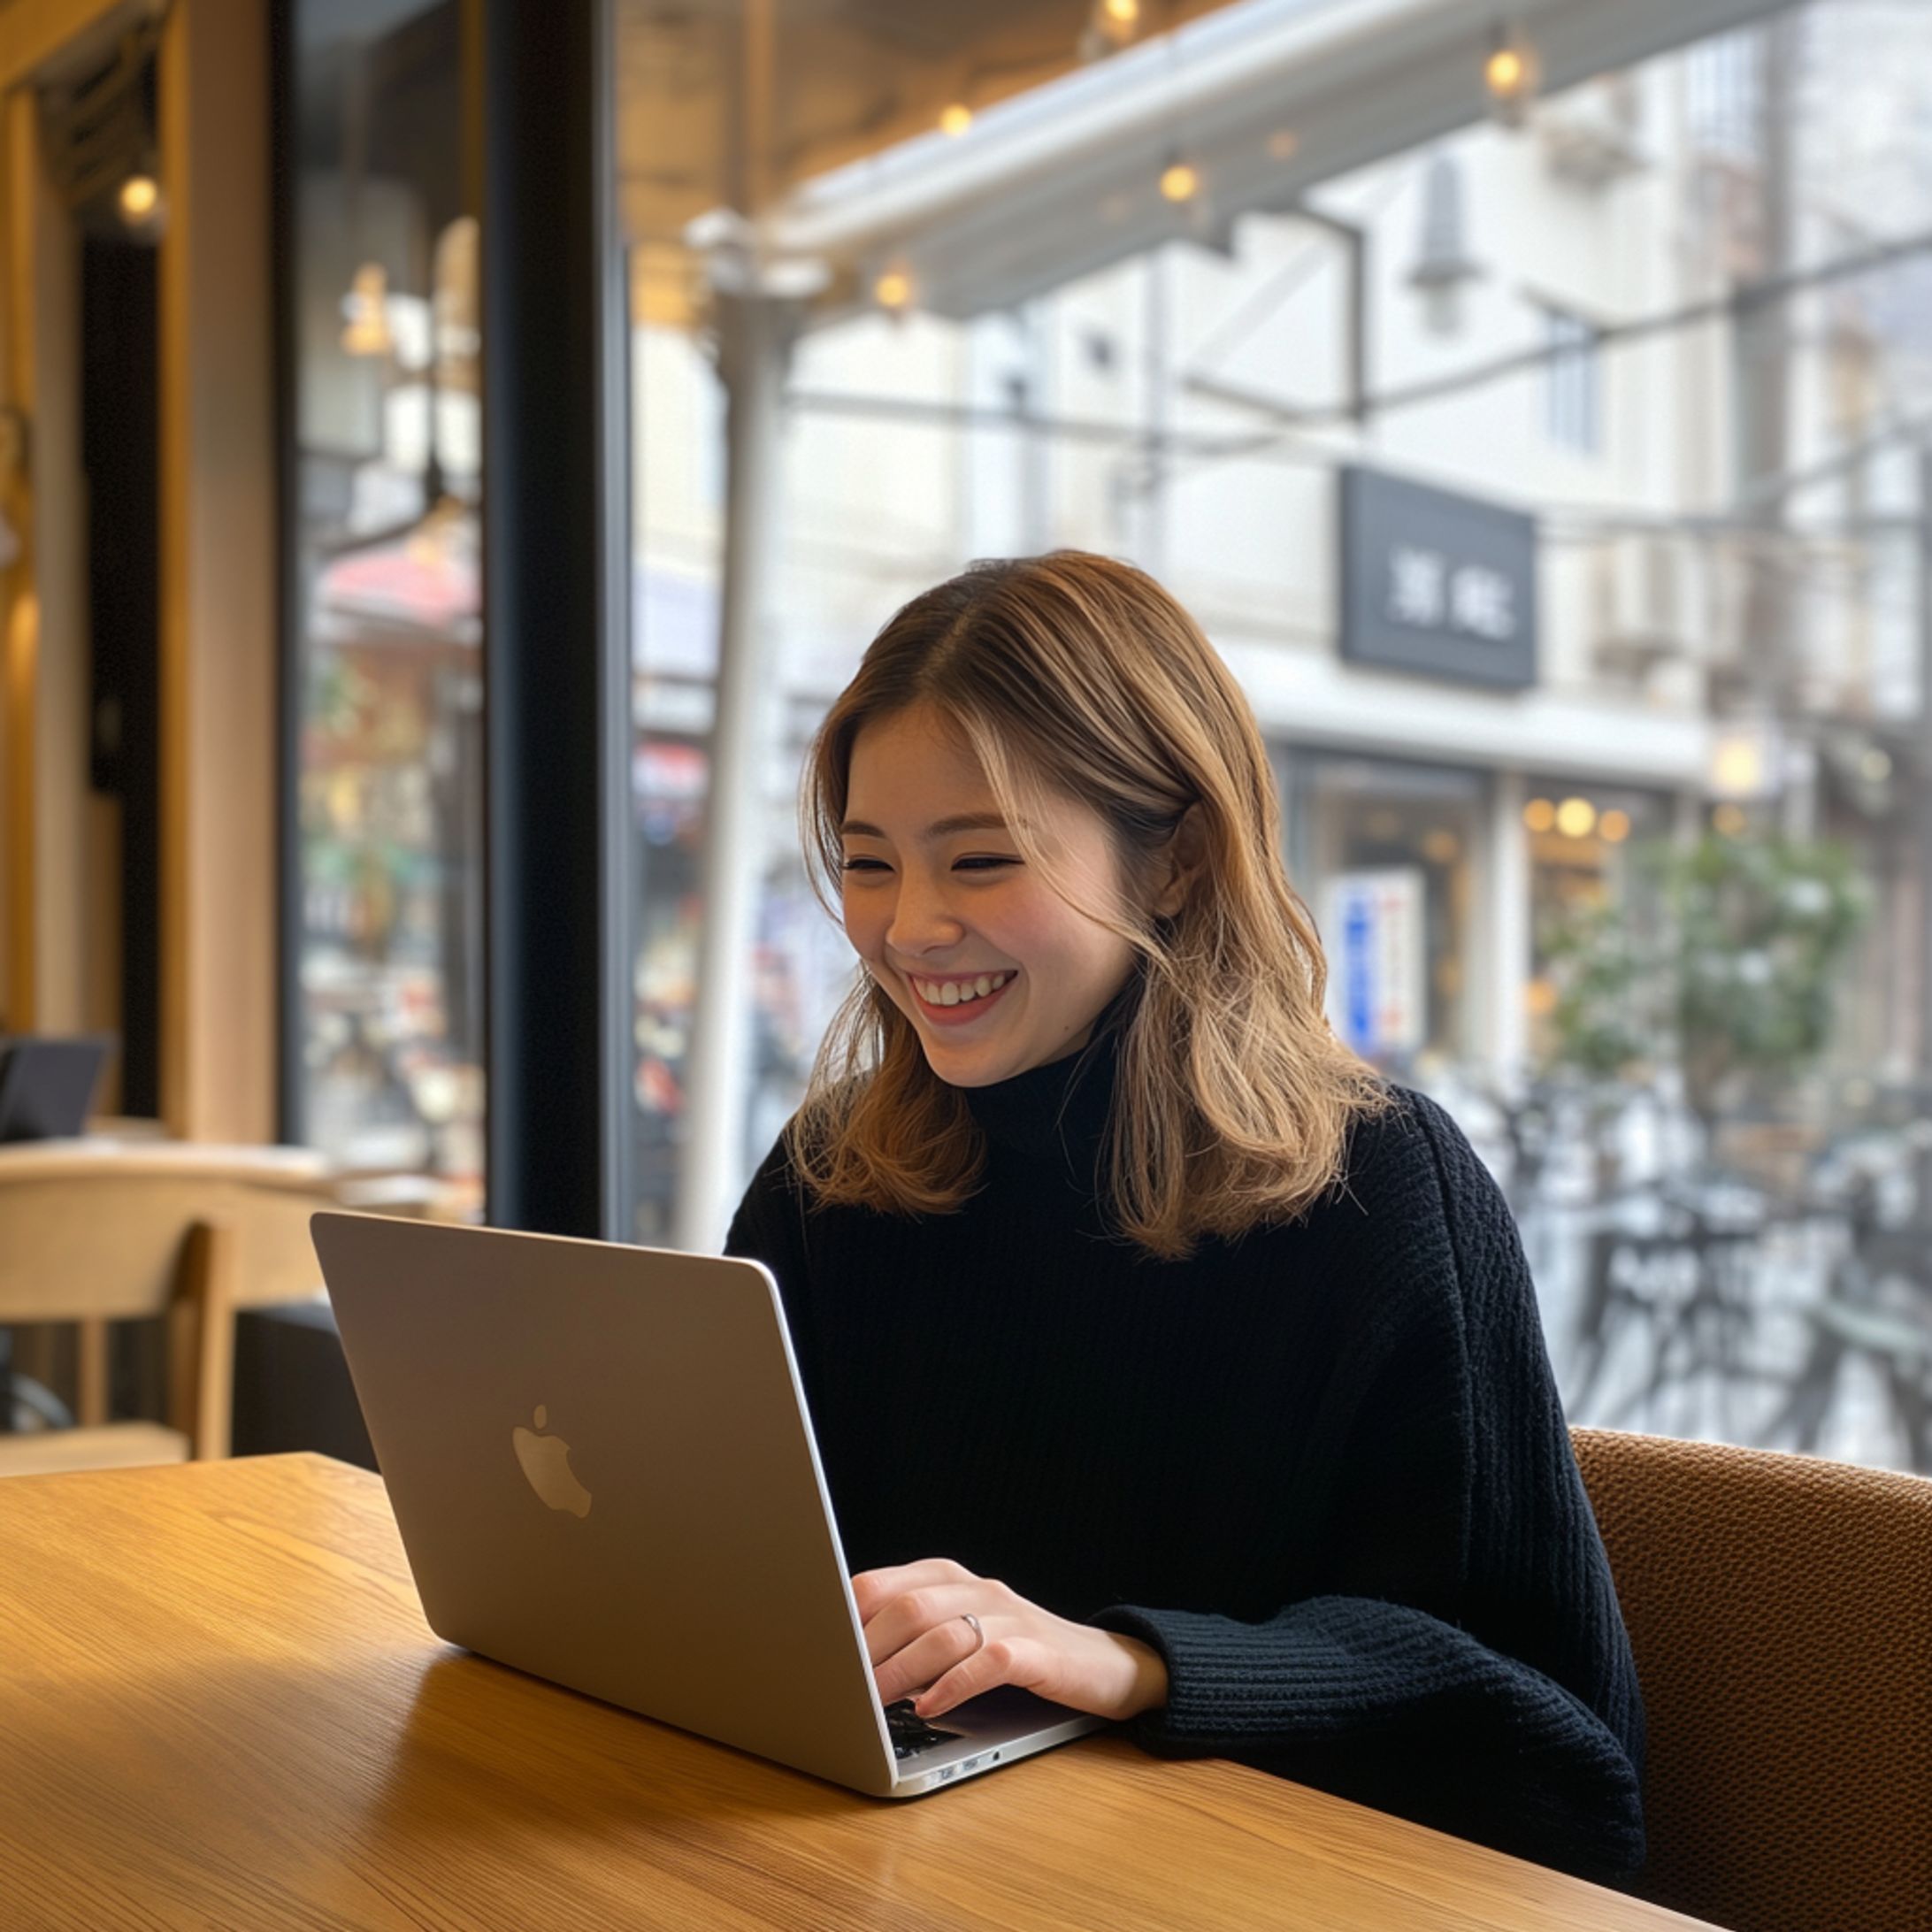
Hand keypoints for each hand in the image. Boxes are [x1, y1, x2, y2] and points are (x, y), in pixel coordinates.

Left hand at [851, 1557, 1168, 1723]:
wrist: (1102, 1664)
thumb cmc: (1015, 1653)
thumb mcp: (958, 1635)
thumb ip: (910, 1636)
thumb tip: (842, 1662)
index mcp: (947, 1577)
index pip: (880, 1584)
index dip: (845, 1619)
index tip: (818, 1653)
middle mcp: (976, 1588)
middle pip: (908, 1607)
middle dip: (868, 1650)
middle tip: (842, 1688)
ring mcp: (1010, 1616)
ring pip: (942, 1632)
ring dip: (901, 1671)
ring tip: (876, 1703)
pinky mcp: (1037, 1651)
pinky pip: (988, 1661)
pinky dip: (953, 1685)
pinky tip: (931, 1707)